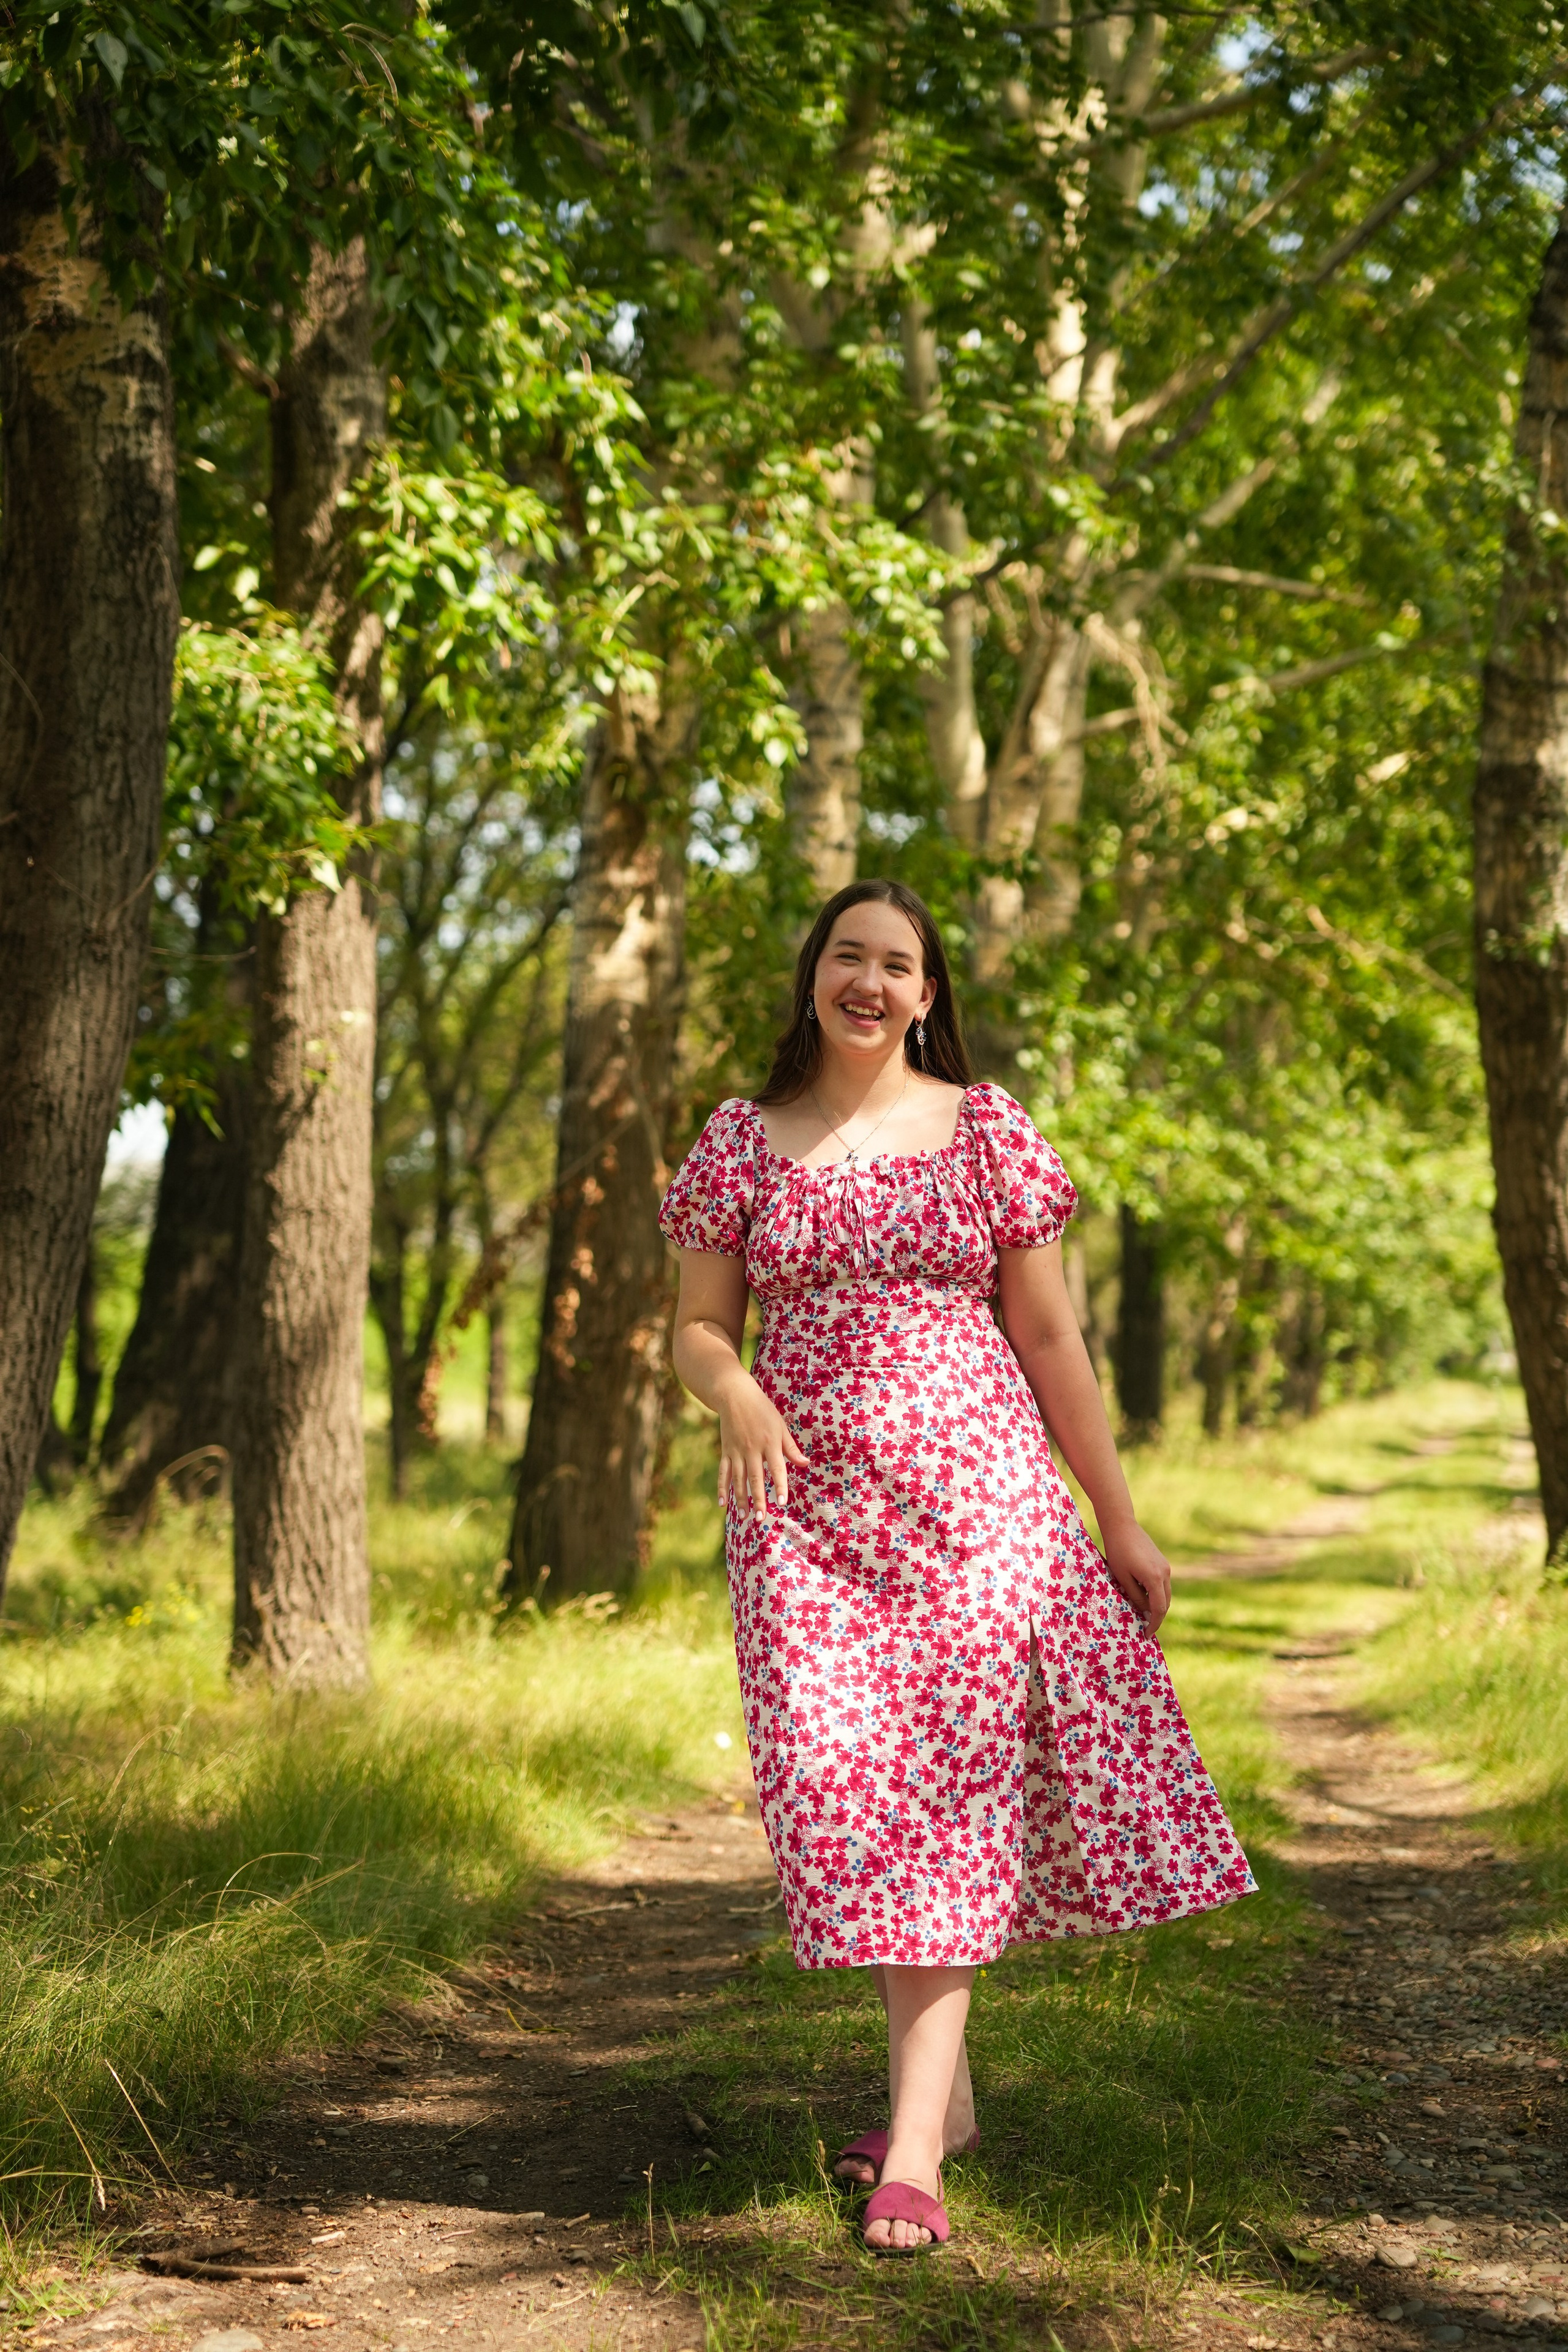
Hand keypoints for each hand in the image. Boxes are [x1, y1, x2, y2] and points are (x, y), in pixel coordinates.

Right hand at [715, 1372, 806, 1515]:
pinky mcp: (726, 1451)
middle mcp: (752, 1449)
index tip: (782, 1503)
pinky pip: (723, 1472)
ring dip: (741, 1499)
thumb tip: (805, 1464)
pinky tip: (723, 1504)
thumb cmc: (763, 1411)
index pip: (777, 1469)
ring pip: (738, 1479)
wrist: (735, 1396)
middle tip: (760, 1518)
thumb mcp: (781, 1426)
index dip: (780, 1486)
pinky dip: (722, 1488)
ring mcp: (737, 1451)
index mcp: (770, 1443)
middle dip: (758, 1499)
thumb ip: (791, 1448)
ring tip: (745, 1517)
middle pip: (756, 1478)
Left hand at [1101, 1519, 1171, 1633]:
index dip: (1154, 1624)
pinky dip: (1156, 1594)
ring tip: (1143, 1615)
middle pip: (1165, 1603)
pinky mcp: (1162, 1562)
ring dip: (1157, 1605)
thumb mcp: (1123, 1578)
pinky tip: (1144, 1598)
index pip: (1159, 1609)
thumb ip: (1135, 1597)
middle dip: (1157, 1617)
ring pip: (1166, 1594)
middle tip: (1144, 1628)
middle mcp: (1165, 1573)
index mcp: (1155, 1578)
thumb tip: (1145, 1612)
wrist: (1122, 1526)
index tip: (1146, 1635)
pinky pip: (1163, 1584)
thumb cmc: (1118, 1551)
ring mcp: (1166, 1567)